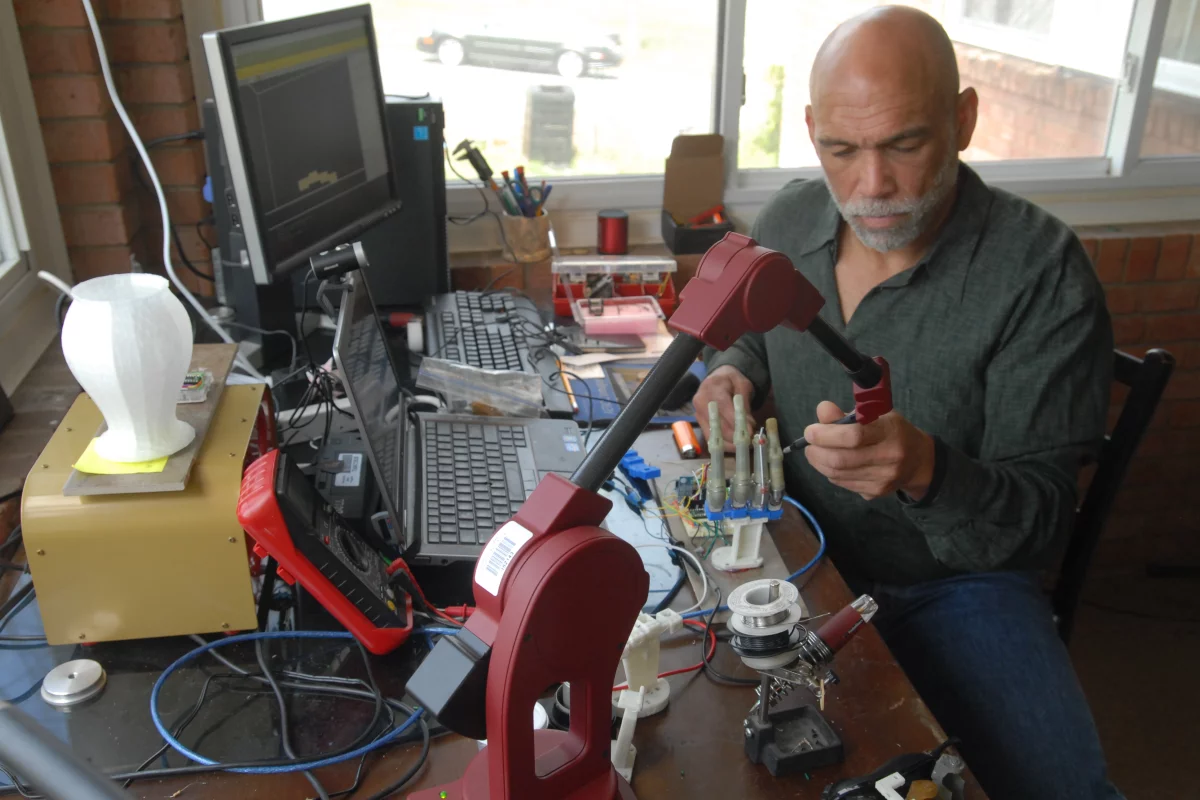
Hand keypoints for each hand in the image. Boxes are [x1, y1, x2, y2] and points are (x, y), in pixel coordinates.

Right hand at [693, 366, 754, 450]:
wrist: (717, 377)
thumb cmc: (731, 380)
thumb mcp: (742, 384)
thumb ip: (745, 403)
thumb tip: (748, 424)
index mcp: (711, 389)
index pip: (724, 409)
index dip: (737, 423)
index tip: (750, 433)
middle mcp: (701, 402)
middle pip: (718, 425)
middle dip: (735, 437)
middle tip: (750, 441)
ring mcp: (698, 414)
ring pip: (712, 435)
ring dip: (729, 444)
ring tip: (743, 445)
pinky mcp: (699, 422)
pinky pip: (710, 438)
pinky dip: (722, 444)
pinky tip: (734, 446)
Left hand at [804, 401, 934, 500]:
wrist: (919, 461)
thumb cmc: (893, 431)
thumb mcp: (877, 414)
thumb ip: (847, 414)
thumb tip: (822, 410)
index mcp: (890, 433)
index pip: (854, 436)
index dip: (826, 435)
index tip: (811, 431)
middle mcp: (889, 458)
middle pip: (841, 459)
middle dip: (817, 451)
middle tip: (809, 442)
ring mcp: (882, 479)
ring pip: (838, 474)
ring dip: (819, 462)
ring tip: (815, 451)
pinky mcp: (875, 492)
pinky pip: (843, 483)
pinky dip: (829, 472)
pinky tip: (829, 462)